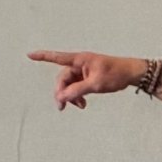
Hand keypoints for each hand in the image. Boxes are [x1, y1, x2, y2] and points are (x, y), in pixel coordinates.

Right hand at [28, 51, 143, 109]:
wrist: (131, 74)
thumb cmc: (116, 73)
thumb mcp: (96, 84)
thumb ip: (77, 91)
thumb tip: (61, 97)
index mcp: (80, 60)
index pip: (57, 57)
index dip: (43, 56)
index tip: (30, 54)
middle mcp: (79, 64)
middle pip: (62, 78)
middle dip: (62, 93)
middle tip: (63, 107)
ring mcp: (83, 71)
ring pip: (69, 85)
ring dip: (71, 96)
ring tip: (80, 106)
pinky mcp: (88, 77)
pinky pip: (77, 87)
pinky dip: (77, 96)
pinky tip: (82, 104)